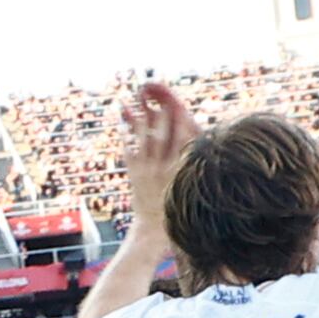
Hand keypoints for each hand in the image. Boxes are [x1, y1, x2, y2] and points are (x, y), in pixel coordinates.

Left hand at [115, 79, 193, 215]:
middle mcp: (166, 164)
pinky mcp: (135, 173)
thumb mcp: (192, 180)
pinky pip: (129, 147)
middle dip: (156, 106)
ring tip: (133, 96)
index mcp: (184, 164)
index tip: (171, 97)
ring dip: (138, 114)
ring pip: (144, 135)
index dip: (176, 112)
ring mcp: (149, 168)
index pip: (183, 131)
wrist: (157, 231)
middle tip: (150, 87)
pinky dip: (126, 130)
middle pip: (162, 128)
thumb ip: (192, 158)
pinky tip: (123, 115)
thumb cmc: (182, 206)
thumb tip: (195, 134)